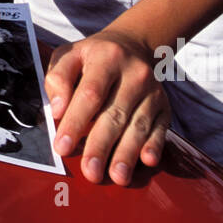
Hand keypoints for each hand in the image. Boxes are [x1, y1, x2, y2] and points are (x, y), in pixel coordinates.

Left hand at [45, 27, 170, 185]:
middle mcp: (134, 73)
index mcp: (106, 57)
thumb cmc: (93, 57)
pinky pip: (161, 128)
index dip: (75, 122)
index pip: (90, 93)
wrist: (132, 46)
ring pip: (138, 124)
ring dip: (127, 153)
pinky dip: (155, 145)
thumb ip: (58, 78)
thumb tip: (57, 110)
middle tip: (90, 172)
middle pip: (115, 114)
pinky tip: (147, 160)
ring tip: (117, 176)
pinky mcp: (165, 105)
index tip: (62, 147)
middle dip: (101, 145)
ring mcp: (152, 90)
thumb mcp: (69, 56)